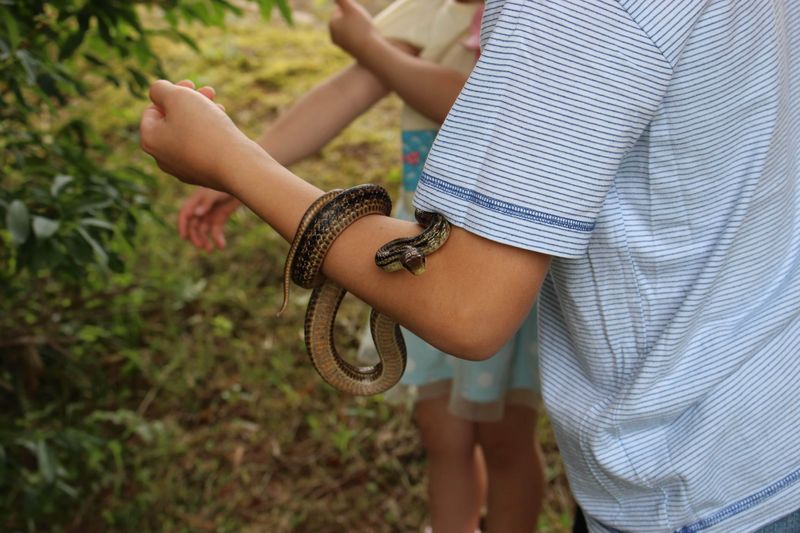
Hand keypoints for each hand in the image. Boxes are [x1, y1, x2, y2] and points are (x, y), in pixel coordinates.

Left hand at [140, 79, 259, 191]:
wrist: (235, 165)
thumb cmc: (205, 129)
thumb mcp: (178, 97)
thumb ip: (160, 89)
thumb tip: (157, 92)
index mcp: (150, 140)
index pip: (153, 110)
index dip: (172, 93)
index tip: (193, 84)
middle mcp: (162, 158)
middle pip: (171, 122)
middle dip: (190, 103)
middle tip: (209, 91)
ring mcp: (183, 169)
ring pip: (188, 135)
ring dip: (202, 116)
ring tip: (220, 107)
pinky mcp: (203, 175)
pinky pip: (202, 149)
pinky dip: (210, 135)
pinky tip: (224, 128)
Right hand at [178, 187, 241, 250]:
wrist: (243, 183)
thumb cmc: (227, 183)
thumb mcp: (215, 192)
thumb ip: (206, 203)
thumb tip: (196, 215)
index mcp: (196, 201)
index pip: (185, 215)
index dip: (183, 225)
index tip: (184, 237)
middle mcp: (201, 209)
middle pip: (194, 226)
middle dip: (195, 236)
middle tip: (201, 246)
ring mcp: (210, 214)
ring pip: (203, 230)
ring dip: (205, 240)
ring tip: (209, 250)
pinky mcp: (220, 218)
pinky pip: (216, 231)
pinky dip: (218, 239)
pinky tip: (221, 246)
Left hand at [329, 0, 376, 60]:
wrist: (369, 51)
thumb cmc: (360, 27)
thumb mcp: (351, 8)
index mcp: (332, 24)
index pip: (340, 10)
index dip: (352, 10)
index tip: (359, 15)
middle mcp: (334, 36)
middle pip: (345, 20)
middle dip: (354, 19)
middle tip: (364, 22)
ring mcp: (341, 45)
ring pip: (350, 30)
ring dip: (358, 27)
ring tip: (366, 30)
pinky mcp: (350, 52)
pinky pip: (355, 39)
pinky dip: (361, 36)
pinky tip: (368, 38)